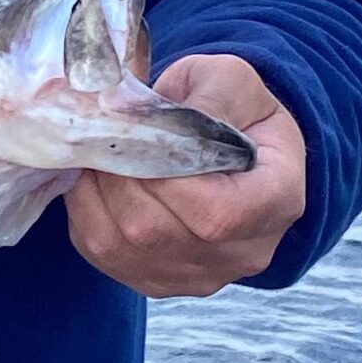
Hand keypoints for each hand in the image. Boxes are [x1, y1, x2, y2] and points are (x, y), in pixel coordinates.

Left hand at [66, 54, 306, 297]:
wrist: (236, 141)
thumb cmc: (235, 109)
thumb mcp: (230, 81)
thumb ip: (206, 97)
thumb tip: (156, 119)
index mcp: (276, 201)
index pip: (214, 214)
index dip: (162, 175)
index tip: (140, 132)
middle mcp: (244, 252)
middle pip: (157, 230)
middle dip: (117, 175)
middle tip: (102, 134)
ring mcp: (200, 275)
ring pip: (121, 244)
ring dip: (95, 191)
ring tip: (97, 151)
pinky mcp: (158, 281)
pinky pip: (101, 251)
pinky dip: (85, 209)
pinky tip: (95, 177)